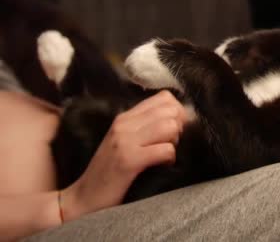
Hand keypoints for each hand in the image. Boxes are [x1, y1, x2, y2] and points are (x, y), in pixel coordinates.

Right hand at [59, 90, 185, 220]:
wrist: (83, 198)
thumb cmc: (110, 172)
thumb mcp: (126, 141)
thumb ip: (147, 126)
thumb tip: (180, 119)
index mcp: (125, 117)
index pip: (165, 98)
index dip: (178, 113)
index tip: (174, 131)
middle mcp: (124, 124)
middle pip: (171, 110)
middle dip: (180, 128)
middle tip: (171, 145)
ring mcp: (125, 141)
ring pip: (170, 126)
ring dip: (175, 142)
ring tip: (165, 155)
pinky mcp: (129, 160)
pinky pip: (165, 149)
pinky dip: (170, 159)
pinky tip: (162, 166)